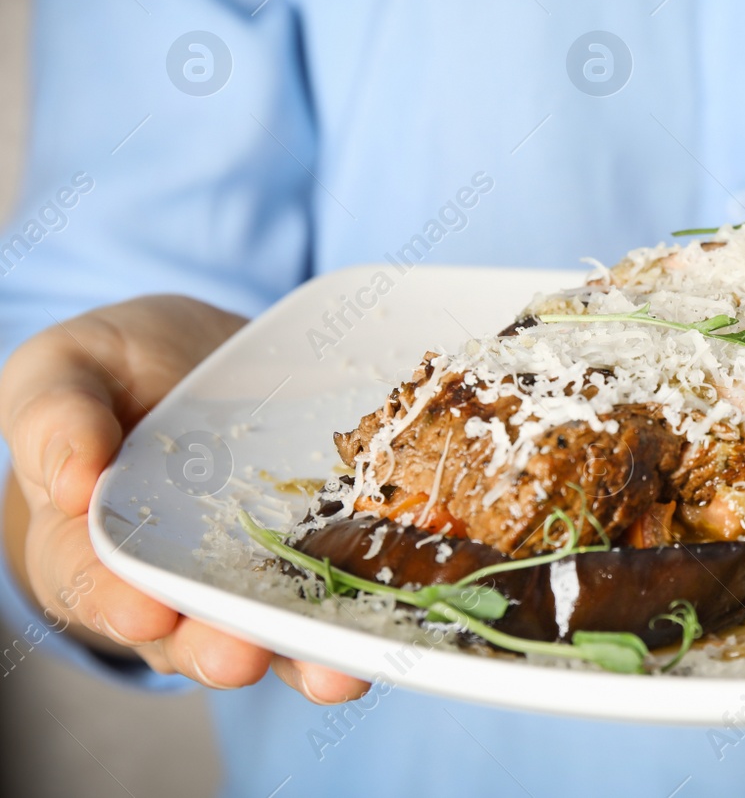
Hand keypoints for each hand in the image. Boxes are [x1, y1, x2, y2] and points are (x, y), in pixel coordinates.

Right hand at [0, 295, 368, 703]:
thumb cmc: (121, 369)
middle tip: (237, 655)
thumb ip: (55, 415)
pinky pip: (341, 597)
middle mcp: (172, 580)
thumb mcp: (69, 369)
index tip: (142, 612)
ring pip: (270, 634)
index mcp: (88, 543)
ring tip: (330, 673)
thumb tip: (69, 478)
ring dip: (300, 657)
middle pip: (187, 633)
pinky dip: (368, 617)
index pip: (92, 583)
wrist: (210, 358)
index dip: (115, 602)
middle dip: (217, 648)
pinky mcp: (320, 555)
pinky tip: (401, 628)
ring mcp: (251, 577)